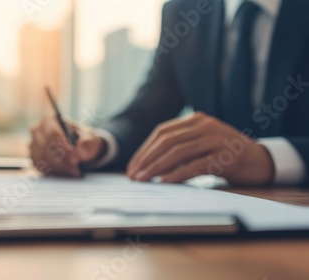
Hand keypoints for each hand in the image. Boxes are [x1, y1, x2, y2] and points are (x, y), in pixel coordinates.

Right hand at [29, 115, 106, 175]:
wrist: (77, 148)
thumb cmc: (82, 139)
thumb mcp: (89, 138)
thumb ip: (87, 142)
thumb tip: (79, 149)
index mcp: (49, 119)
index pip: (53, 133)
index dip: (63, 147)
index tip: (75, 157)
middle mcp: (37, 130)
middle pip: (46, 146)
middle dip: (62, 159)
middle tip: (76, 166)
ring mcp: (33, 145)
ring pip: (44, 158)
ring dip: (60, 166)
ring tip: (75, 169)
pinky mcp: (34, 158)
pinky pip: (41, 167)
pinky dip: (56, 171)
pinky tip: (67, 171)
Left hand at [127, 112, 274, 184]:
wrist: (261, 161)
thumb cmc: (225, 155)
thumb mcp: (200, 145)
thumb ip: (179, 148)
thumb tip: (147, 165)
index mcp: (196, 119)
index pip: (162, 132)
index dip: (144, 150)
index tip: (133, 166)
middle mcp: (205, 125)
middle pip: (167, 141)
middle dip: (147, 159)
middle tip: (134, 176)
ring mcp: (217, 139)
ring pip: (179, 152)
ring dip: (157, 167)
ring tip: (144, 180)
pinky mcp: (226, 156)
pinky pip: (196, 164)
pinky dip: (178, 174)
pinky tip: (165, 182)